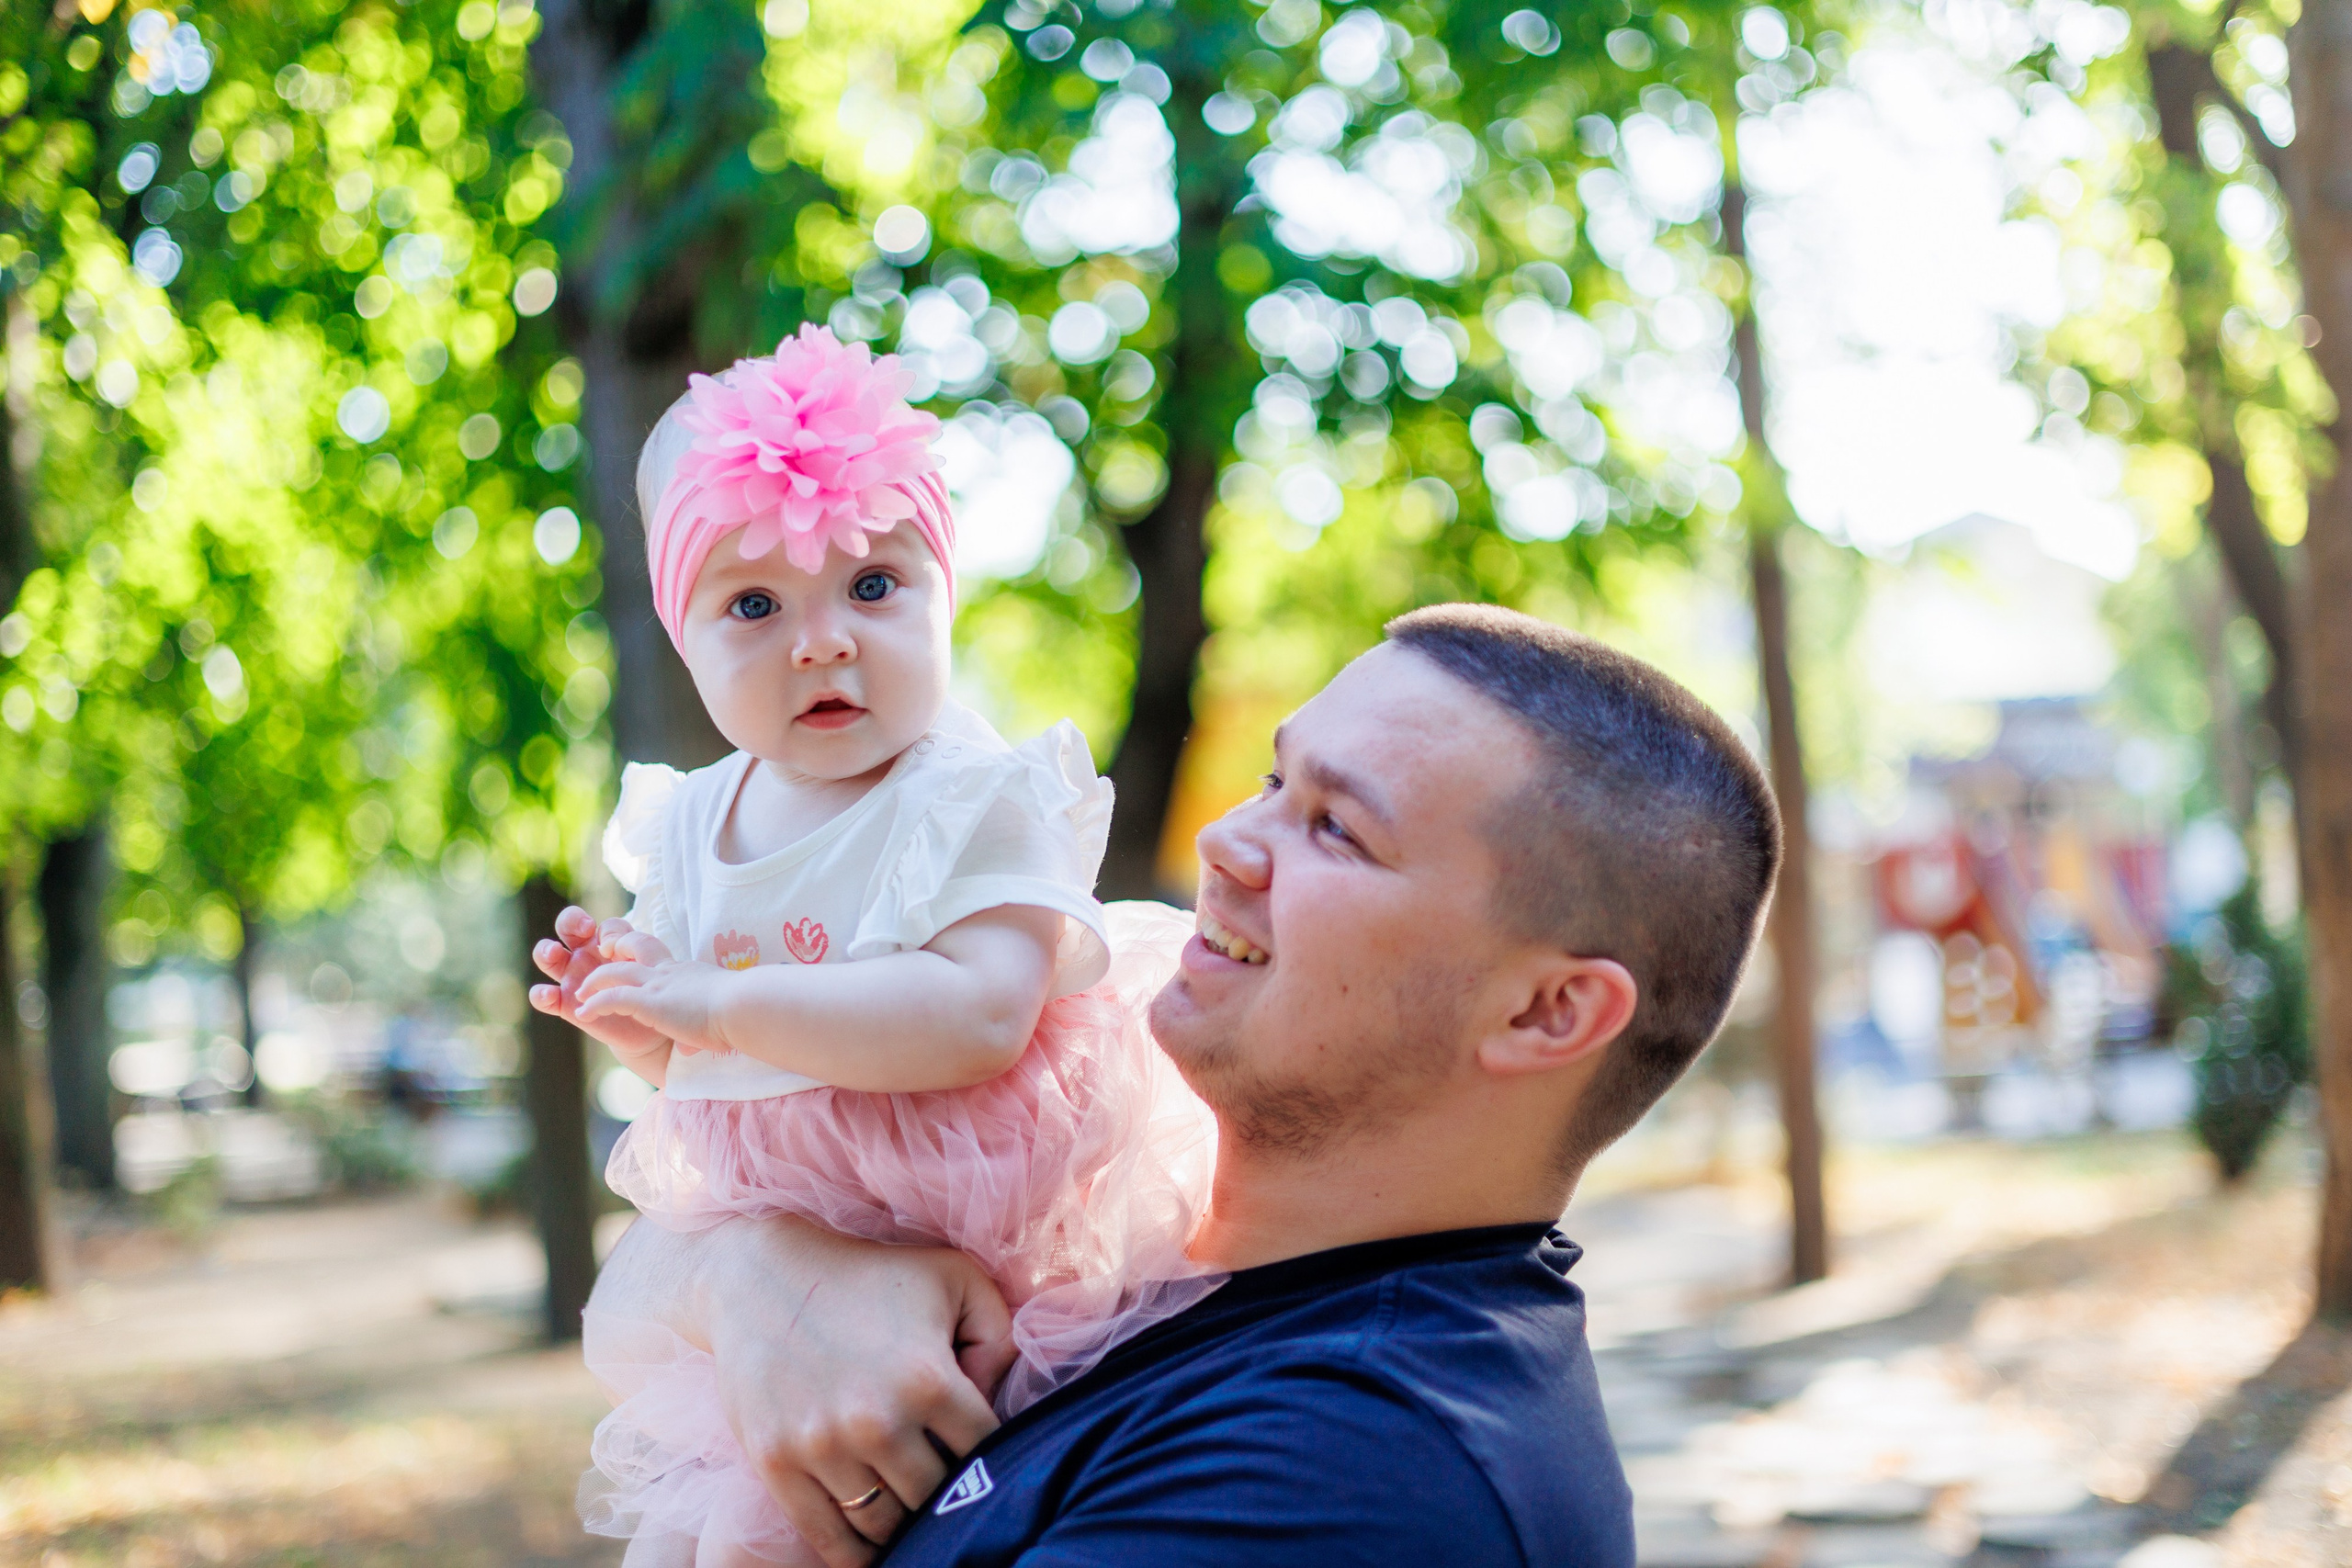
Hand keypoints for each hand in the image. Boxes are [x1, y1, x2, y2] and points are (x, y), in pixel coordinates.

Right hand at [528, 906, 672, 1067]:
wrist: (660, 1038)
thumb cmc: (667, 1004)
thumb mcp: (669, 982)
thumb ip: (667, 971)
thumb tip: (672, 977)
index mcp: (620, 947)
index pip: (610, 927)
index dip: (610, 929)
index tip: (615, 941)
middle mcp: (594, 957)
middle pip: (572, 928)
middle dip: (571, 923)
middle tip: (583, 931)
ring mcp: (577, 979)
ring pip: (552, 957)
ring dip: (547, 951)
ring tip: (554, 954)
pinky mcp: (568, 1005)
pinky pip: (547, 997)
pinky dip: (542, 994)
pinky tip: (548, 994)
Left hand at [576, 951, 732, 1050]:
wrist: (743, 1007)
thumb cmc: (743, 1012)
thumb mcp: (725, 1012)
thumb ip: (713, 1023)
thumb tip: (712, 1043)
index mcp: (689, 973)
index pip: (660, 961)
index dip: (643, 962)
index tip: (635, 970)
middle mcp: (670, 972)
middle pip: (634, 952)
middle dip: (613, 959)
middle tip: (598, 975)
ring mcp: (659, 984)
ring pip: (615, 972)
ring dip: (594, 982)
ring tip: (581, 995)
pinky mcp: (650, 1001)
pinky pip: (612, 997)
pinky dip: (594, 1004)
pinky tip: (583, 1014)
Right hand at [596, 1216, 1016, 1566]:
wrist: (760, 1276)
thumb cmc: (870, 1275)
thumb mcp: (954, 1278)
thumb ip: (999, 1337)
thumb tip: (997, 1401)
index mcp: (928, 1379)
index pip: (984, 1452)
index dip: (991, 1456)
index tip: (981, 1451)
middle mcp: (876, 1421)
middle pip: (934, 1496)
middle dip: (945, 1491)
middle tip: (943, 1480)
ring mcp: (821, 1447)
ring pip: (884, 1525)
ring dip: (902, 1521)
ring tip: (909, 1507)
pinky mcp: (776, 1463)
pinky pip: (826, 1536)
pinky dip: (854, 1554)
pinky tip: (872, 1550)